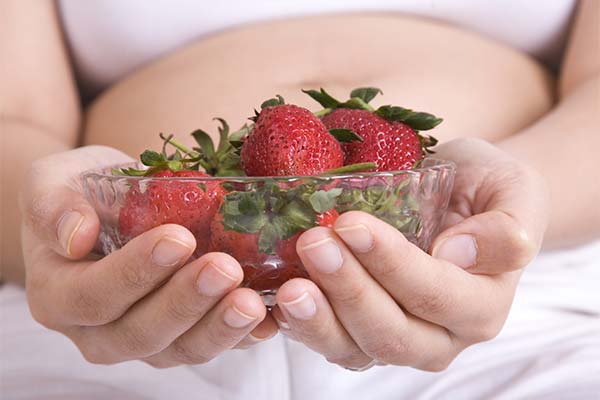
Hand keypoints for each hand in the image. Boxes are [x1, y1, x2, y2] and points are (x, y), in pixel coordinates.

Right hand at [21, 145, 276, 367]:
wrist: (111, 208)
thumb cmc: (82, 193)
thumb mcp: (54, 182)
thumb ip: (52, 205)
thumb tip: (75, 235)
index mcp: (59, 295)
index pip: (94, 295)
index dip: (135, 272)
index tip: (178, 238)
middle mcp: (98, 331)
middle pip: (141, 332)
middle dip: (187, 302)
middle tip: (225, 268)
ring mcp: (144, 340)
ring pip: (181, 349)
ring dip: (219, 327)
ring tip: (254, 300)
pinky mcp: (182, 338)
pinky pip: (212, 346)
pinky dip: (243, 336)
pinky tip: (271, 317)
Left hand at [272, 138, 548, 370]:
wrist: (457, 196)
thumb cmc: (482, 189)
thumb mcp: (512, 189)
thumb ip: (506, 227)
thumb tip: (460, 255)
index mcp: (482, 305)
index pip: (436, 295)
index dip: (393, 265)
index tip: (353, 224)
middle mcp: (441, 336)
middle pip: (392, 333)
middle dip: (349, 291)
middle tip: (314, 243)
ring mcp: (398, 339)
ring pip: (356, 349)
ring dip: (320, 319)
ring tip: (288, 286)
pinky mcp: (360, 332)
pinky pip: (330, 342)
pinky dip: (302, 326)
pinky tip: (276, 298)